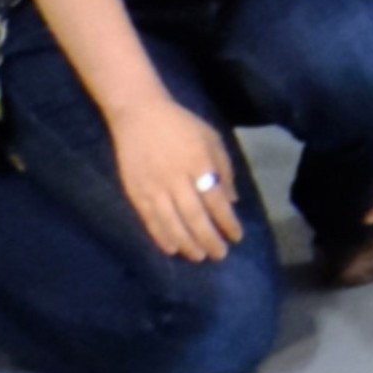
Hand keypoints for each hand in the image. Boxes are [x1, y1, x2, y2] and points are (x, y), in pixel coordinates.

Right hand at [108, 84, 251, 265]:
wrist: (139, 115)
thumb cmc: (181, 125)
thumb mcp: (211, 139)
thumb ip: (224, 169)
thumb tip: (232, 200)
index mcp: (199, 163)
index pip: (216, 201)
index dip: (227, 222)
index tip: (237, 236)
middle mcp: (176, 179)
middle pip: (195, 217)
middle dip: (209, 239)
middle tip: (220, 255)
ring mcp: (153, 187)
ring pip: (172, 223)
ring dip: (187, 243)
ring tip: (199, 256)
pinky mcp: (135, 193)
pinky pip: (150, 221)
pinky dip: (162, 237)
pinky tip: (172, 248)